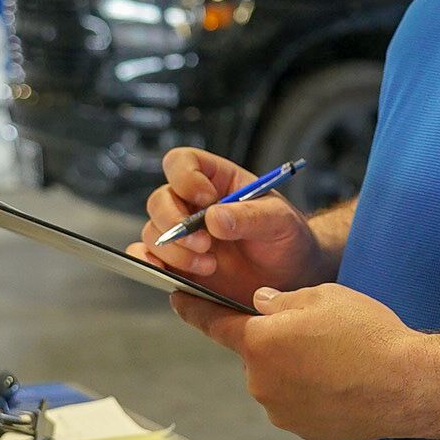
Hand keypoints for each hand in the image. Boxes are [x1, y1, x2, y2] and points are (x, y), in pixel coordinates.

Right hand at [128, 148, 333, 306]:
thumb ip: (251, 216)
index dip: (185, 177)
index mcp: (217, 181)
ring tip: (209, 266)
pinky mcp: (178, 264)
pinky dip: (149, 264)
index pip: (183, 163)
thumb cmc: (288, 239)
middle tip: (204, 244)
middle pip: (159, 200)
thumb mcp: (280, 222)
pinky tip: (171, 274)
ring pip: (153, 232)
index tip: (206, 199)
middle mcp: (193, 205)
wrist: (292, 277)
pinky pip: (148, 258)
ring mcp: (183, 235)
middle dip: (175, 222)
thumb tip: (214, 218)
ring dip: (174, 251)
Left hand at [168, 283, 419, 439]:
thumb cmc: (367, 335)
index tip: (178, 301)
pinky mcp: (302, 429)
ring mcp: (280, 409)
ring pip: (277, 379)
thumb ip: (281, 300)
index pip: (214, 323)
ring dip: (295, 368)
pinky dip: (311, 392)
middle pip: (255, 353)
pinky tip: (341, 382)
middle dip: (276, 341)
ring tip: (338, 360)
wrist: (406, 384)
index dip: (194, 309)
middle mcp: (261, 380)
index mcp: (259, 341)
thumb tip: (262, 304)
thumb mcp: (322, 296)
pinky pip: (296, 402)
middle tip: (317, 333)